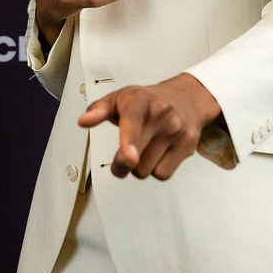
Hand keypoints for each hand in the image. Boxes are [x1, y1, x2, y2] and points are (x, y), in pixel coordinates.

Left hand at [78, 73, 221, 179]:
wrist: (186, 98)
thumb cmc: (147, 101)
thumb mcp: (120, 99)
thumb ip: (98, 110)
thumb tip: (83, 121)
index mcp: (140, 99)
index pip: (133, 121)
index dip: (129, 141)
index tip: (129, 158)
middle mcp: (162, 113)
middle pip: (135, 159)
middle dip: (122, 163)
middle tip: (123, 155)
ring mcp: (177, 130)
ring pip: (147, 171)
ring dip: (140, 167)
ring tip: (145, 148)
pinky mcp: (188, 145)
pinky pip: (163, 174)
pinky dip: (156, 169)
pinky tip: (158, 153)